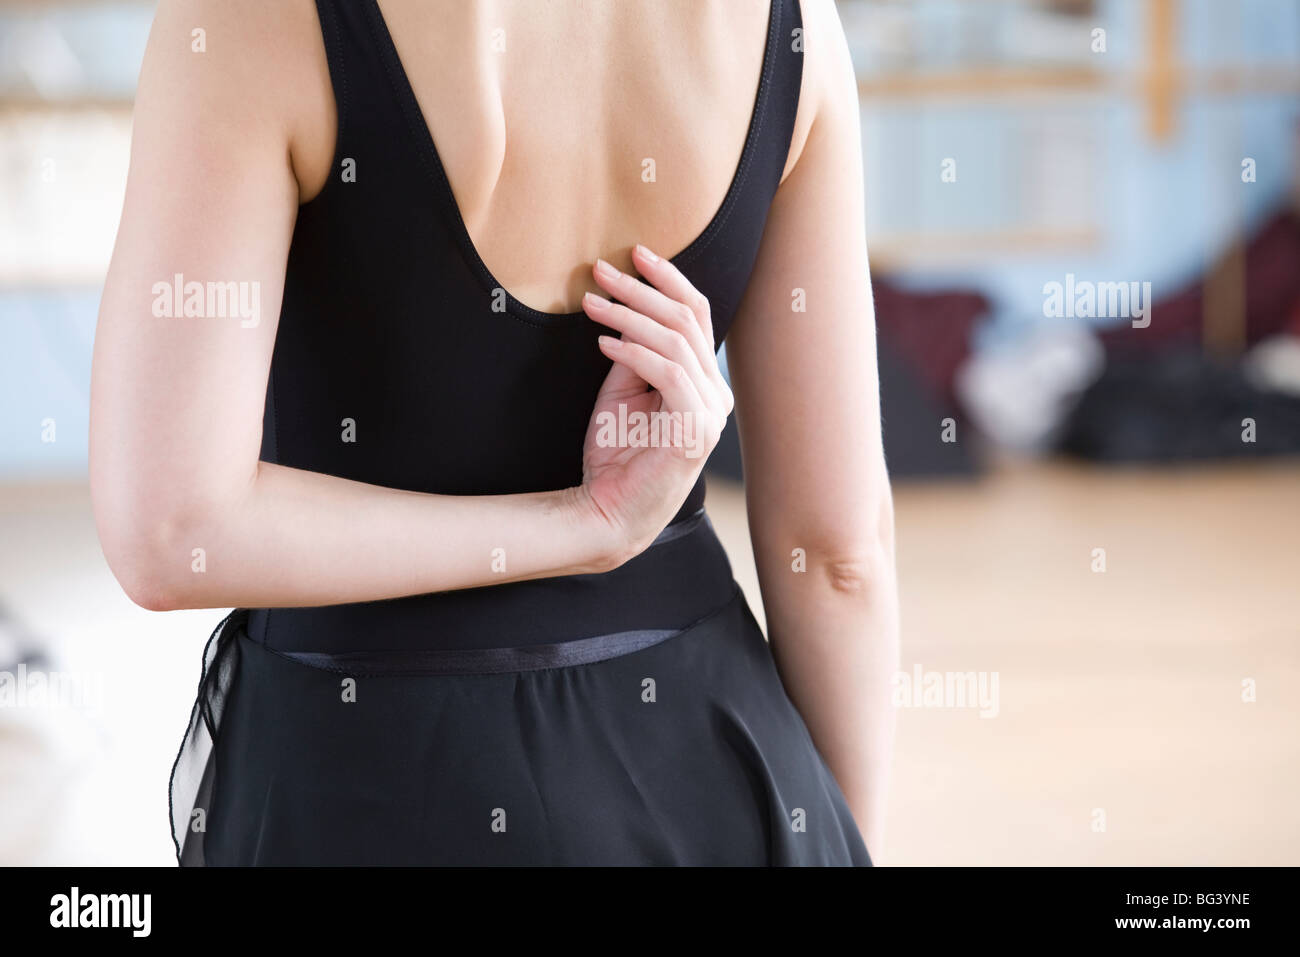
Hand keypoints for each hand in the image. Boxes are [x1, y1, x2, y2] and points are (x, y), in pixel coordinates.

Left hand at [576, 244, 732, 563]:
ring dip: (629, 316)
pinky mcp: (694, 429)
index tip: (634, 254)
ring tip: (592, 303)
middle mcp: (715, 394)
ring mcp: (710, 413)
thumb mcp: (622, 391)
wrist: (608, 512)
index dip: (669, 279)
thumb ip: (633, 352)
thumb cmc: (615, 455)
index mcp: (705, 383)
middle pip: (688, 320)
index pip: (697, 315)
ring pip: (676, 341)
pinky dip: (633, 351)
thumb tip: (623, 308)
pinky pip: (667, 372)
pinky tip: (603, 343)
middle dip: (642, 289)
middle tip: (602, 271)